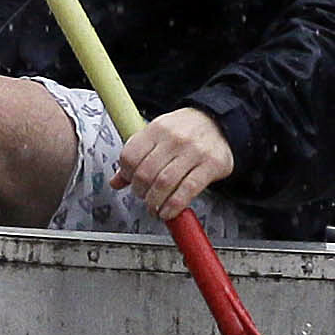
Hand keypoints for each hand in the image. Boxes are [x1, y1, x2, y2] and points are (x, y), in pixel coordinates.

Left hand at [109, 106, 233, 220]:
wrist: (219, 122)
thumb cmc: (185, 130)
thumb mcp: (158, 134)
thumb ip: (137, 156)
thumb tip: (116, 181)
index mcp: (157, 128)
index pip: (130, 156)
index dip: (126, 175)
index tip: (130, 183)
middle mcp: (175, 138)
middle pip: (146, 173)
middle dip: (140, 192)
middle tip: (144, 197)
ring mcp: (194, 151)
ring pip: (164, 183)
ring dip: (154, 202)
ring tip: (154, 208)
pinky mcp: (211, 164)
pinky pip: (187, 190)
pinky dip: (173, 206)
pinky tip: (168, 211)